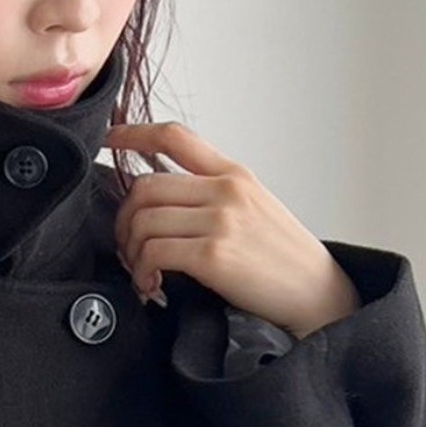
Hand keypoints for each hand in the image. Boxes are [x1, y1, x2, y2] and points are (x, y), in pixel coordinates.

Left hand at [103, 120, 361, 338]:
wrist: (316, 293)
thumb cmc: (283, 259)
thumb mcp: (254, 208)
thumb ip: (213, 197)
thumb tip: (166, 206)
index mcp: (233, 174)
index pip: (175, 136)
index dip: (134, 134)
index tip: (109, 140)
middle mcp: (225, 190)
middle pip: (145, 186)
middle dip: (124, 220)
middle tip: (129, 249)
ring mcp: (220, 220)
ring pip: (143, 220)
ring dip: (131, 251)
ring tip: (142, 273)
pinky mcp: (214, 255)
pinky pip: (154, 253)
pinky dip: (142, 273)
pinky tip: (152, 286)